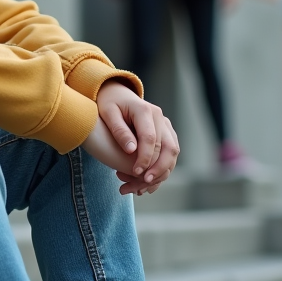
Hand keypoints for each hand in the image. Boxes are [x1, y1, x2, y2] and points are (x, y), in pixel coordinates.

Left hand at [81, 81, 179, 195]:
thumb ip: (119, 131)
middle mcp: (160, 117)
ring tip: (144, 186)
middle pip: (168, 147)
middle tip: (144, 183)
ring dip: (162, 171)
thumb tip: (131, 150)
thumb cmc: (109, 104)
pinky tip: (148, 181)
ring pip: (173, 152)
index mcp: (145, 111)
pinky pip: (170, 153)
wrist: (116, 93)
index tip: (134, 172)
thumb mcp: (108, 114)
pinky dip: (162, 168)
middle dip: (157, 168)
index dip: (144, 158)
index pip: (150, 138)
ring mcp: (165, 125)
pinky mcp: (165, 133)